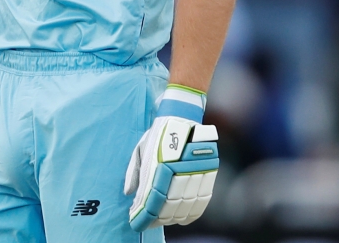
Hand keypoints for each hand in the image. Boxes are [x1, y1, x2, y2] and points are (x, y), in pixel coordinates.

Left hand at [124, 86, 218, 230]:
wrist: (183, 116)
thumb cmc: (158, 133)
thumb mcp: (140, 148)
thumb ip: (134, 172)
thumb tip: (129, 193)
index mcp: (160, 164)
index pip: (152, 199)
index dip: (143, 215)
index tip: (135, 223)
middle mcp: (179, 170)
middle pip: (169, 206)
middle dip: (157, 219)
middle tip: (148, 222)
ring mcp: (196, 171)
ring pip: (186, 205)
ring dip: (173, 217)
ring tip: (163, 221)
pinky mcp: (209, 171)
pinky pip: (203, 199)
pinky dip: (193, 212)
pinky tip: (184, 218)